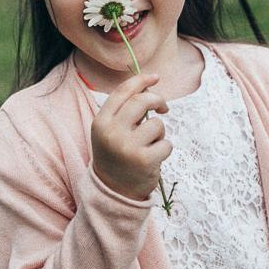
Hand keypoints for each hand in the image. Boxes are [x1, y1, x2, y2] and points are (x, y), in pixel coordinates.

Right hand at [91, 73, 170, 201]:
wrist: (113, 191)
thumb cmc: (117, 155)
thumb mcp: (110, 131)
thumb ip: (124, 111)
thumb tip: (149, 86)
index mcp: (101, 122)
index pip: (122, 92)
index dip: (140, 80)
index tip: (155, 77)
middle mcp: (112, 132)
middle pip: (142, 101)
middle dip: (158, 100)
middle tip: (164, 108)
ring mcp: (128, 146)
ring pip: (157, 124)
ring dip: (159, 133)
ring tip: (149, 146)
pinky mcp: (144, 160)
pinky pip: (166, 144)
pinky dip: (165, 149)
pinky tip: (153, 159)